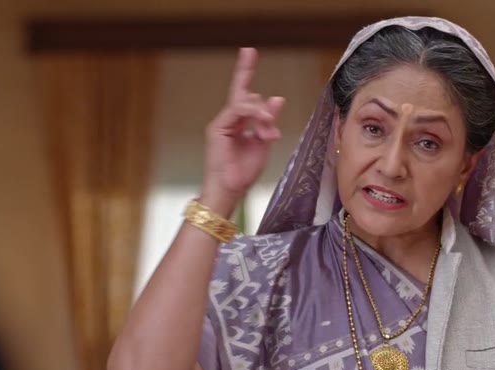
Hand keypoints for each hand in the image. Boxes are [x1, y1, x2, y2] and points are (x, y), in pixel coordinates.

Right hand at [200, 48, 284, 215]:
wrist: (229, 192)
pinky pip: (238, 110)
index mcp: (238, 123)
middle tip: (258, 84)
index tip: (249, 52)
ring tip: (269, 134)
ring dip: (262, 115)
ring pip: (244, 102)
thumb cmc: (243, 173)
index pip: (244, 94)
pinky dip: (254, 114)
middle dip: (254, 90)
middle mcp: (228, 120)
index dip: (246, 71)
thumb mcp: (263, 144)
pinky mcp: (217, 128)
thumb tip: (277, 98)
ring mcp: (221, 123)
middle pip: (243, 94)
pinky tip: (264, 123)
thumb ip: (268, 122)